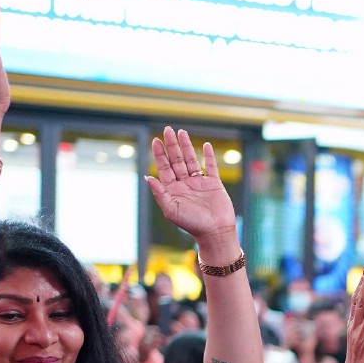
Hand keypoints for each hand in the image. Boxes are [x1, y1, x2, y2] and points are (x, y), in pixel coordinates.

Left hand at [146, 127, 235, 245]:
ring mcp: (200, 183)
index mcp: (173, 189)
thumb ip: (160, 193)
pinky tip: (205, 145)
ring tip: (182, 132)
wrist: (215, 232)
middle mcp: (185, 184)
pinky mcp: (214, 184)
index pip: (164, 168)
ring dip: (186, 146)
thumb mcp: (171, 209)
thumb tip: (148, 177)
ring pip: (191, 160)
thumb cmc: (192, 224)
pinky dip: (209, 156)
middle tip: (168, 130)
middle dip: (172, 145)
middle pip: (176, 160)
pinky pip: (211, 167)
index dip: (160, 154)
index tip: (156, 140)